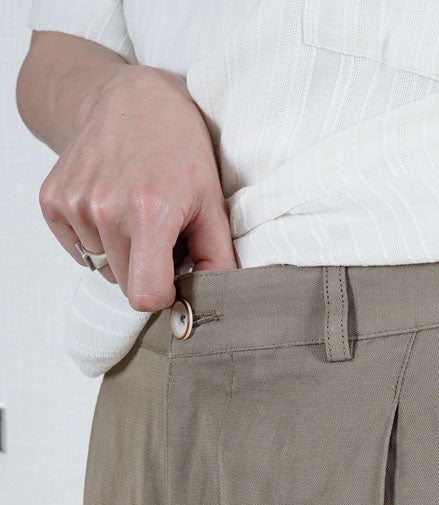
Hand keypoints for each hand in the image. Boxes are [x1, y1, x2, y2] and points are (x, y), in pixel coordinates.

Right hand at [37, 64, 236, 311]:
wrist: (131, 100)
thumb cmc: (179, 149)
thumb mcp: (212, 203)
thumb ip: (218, 259)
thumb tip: (216, 302)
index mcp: (148, 213)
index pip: (145, 296)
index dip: (163, 295)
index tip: (174, 277)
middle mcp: (104, 208)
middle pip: (126, 284)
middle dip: (147, 269)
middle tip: (160, 232)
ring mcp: (74, 203)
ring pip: (103, 267)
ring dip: (123, 253)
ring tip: (136, 213)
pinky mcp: (53, 200)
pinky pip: (80, 250)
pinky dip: (98, 239)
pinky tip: (112, 206)